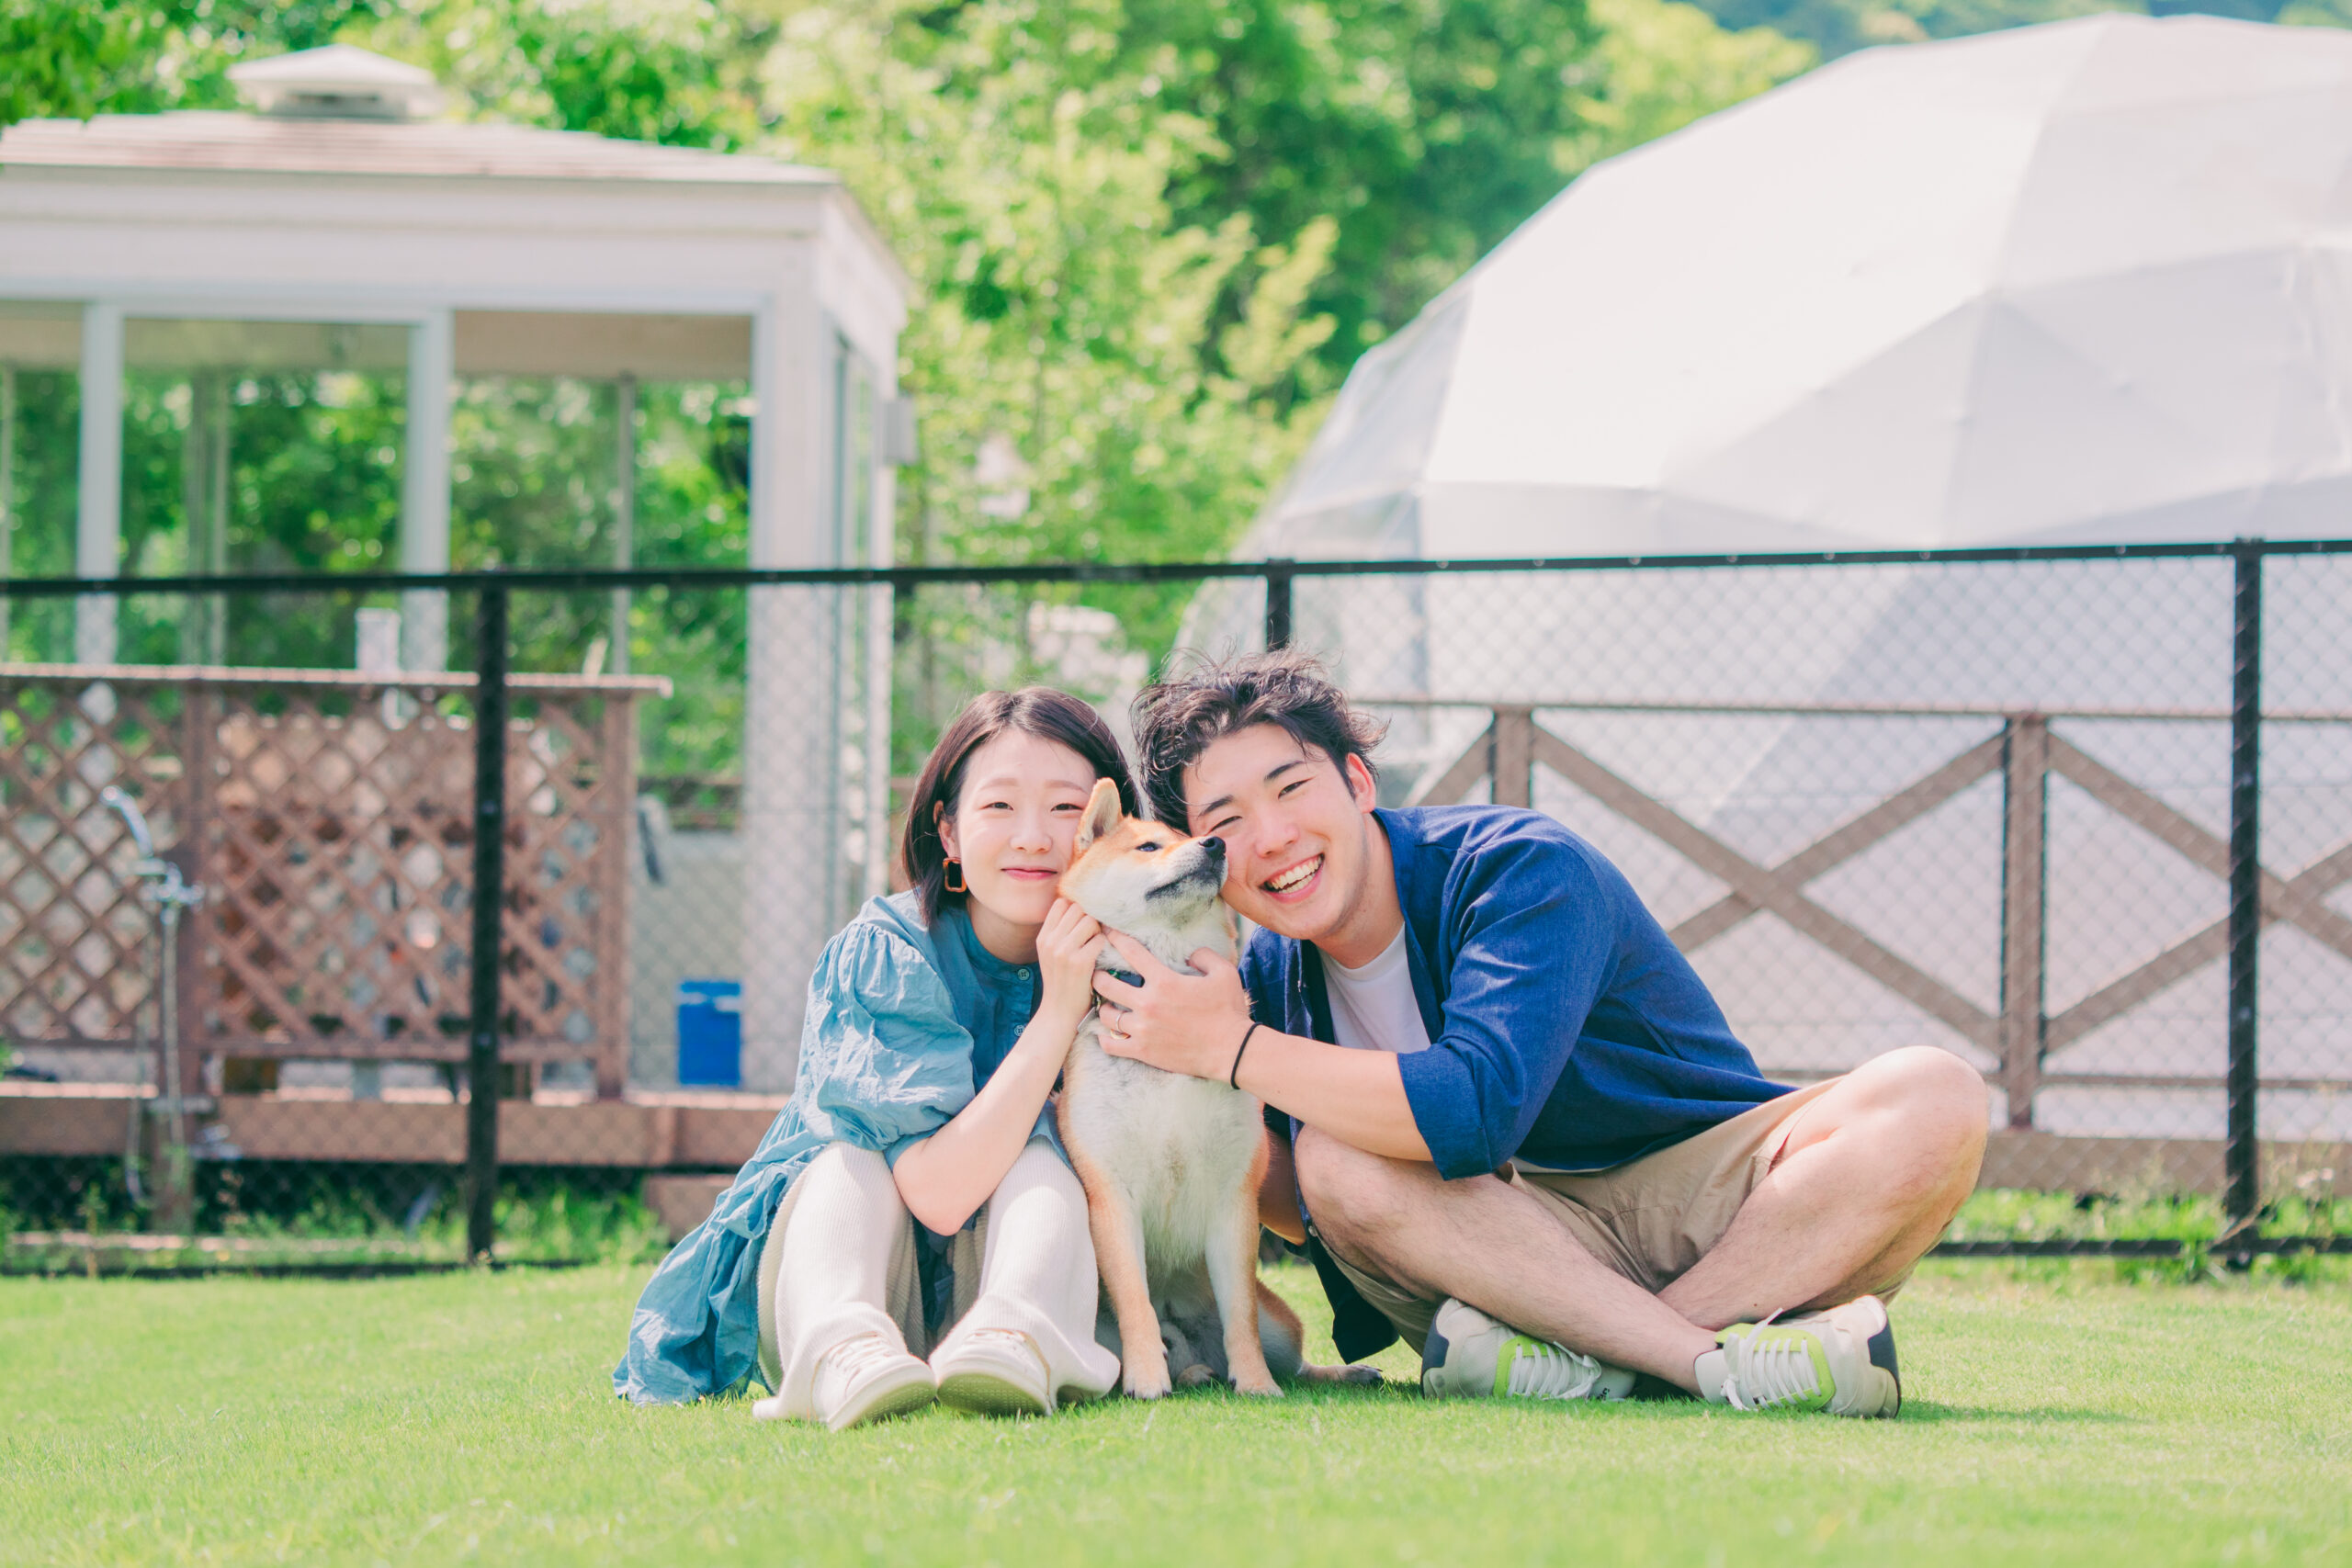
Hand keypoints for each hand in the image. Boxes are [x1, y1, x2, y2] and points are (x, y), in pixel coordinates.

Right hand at [1034, 898, 1106, 1025]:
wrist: (1059, 1013)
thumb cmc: (1061, 982)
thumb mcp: (1050, 955)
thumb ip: (1059, 933)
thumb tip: (1080, 908)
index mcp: (1043, 938)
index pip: (1061, 904)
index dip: (1076, 909)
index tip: (1083, 922)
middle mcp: (1050, 941)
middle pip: (1078, 909)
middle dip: (1089, 918)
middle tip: (1093, 936)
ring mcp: (1064, 951)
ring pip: (1090, 921)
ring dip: (1098, 931)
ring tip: (1095, 946)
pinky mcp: (1080, 962)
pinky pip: (1100, 939)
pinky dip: (1104, 946)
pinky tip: (1100, 957)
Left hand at [1092, 933, 1252, 1080]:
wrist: (1232, 1050)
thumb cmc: (1229, 1010)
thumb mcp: (1224, 973)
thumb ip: (1204, 955)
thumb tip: (1190, 953)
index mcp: (1165, 981)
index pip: (1131, 952)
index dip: (1115, 938)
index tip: (1106, 932)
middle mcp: (1148, 1003)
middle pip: (1106, 984)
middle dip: (1098, 975)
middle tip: (1097, 973)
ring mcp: (1143, 1029)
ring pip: (1106, 1015)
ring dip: (1103, 1007)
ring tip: (1105, 1004)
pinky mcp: (1143, 1051)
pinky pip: (1111, 1045)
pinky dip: (1104, 1039)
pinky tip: (1105, 1035)